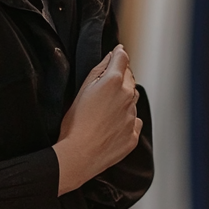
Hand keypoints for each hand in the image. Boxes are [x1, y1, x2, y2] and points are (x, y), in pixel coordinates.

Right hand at [54, 45, 141, 194]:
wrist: (79, 156)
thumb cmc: (75, 123)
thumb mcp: (82, 90)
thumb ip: (99, 70)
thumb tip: (111, 56)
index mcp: (114, 82)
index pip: (123, 59)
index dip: (119, 54)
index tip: (118, 52)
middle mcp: (128, 96)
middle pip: (129, 78)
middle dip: (121, 77)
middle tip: (105, 85)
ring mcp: (132, 116)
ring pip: (132, 100)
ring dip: (123, 99)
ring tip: (104, 110)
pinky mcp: (133, 135)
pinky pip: (133, 121)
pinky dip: (125, 120)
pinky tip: (110, 126)